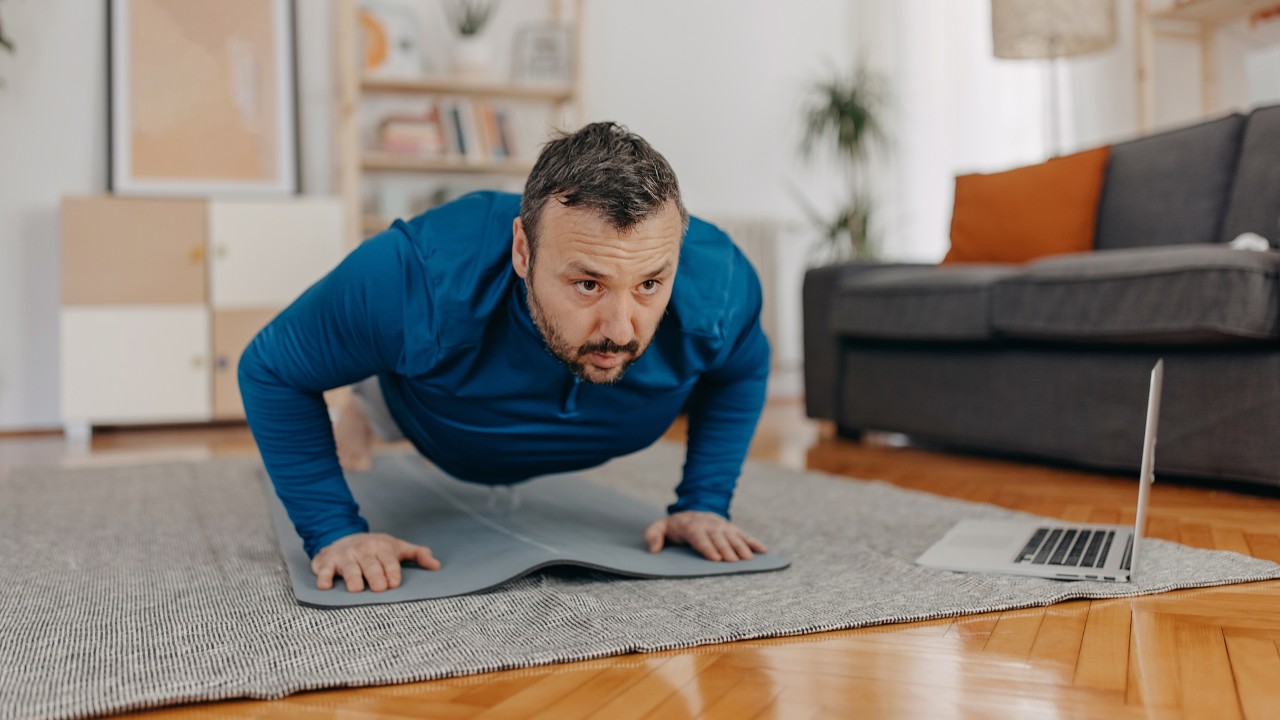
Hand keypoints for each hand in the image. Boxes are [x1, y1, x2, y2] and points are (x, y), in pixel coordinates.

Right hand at [311, 532, 440, 592]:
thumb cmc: (376, 548)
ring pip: (349, 567)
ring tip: (356, 589)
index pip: (388, 561)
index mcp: (381, 547)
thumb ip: (418, 555)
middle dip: (375, 575)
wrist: (342, 535)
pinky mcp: (326, 561)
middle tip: (379, 589)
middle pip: (370, 565)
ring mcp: (344, 555)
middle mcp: (363, 550)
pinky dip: (323, 576)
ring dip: (352, 577)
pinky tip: (325, 586)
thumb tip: (437, 566)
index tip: (394, 584)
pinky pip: (324, 569)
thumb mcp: (398, 547)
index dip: (391, 572)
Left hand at [643, 511, 766, 561]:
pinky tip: (763, 551)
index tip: (716, 558)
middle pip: (719, 538)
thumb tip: (653, 549)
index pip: (700, 538)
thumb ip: (653, 535)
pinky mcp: (730, 528)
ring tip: (748, 559)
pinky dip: (754, 542)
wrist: (690, 511)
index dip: (708, 548)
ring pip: (733, 536)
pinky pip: (744, 534)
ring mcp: (722, 526)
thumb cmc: (673, 526)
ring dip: (741, 547)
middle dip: (726, 549)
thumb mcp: (658, 527)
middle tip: (733, 562)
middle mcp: (709, 525)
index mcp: (691, 527)